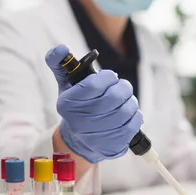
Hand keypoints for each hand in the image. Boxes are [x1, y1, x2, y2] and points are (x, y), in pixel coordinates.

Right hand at [45, 45, 142, 163]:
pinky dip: (135, 115)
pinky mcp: (113, 145)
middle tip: (122, 87)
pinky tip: (129, 113)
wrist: (79, 141)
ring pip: (126, 110)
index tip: (111, 76)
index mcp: (68, 104)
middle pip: (114, 97)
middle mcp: (80, 121)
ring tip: (125, 100)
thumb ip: (60, 64)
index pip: (94, 85)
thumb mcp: (65, 85)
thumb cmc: (76, 106)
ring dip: (130, 101)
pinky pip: (134, 124)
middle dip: (123, 88)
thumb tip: (60, 49)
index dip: (108, 77)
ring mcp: (97, 136)